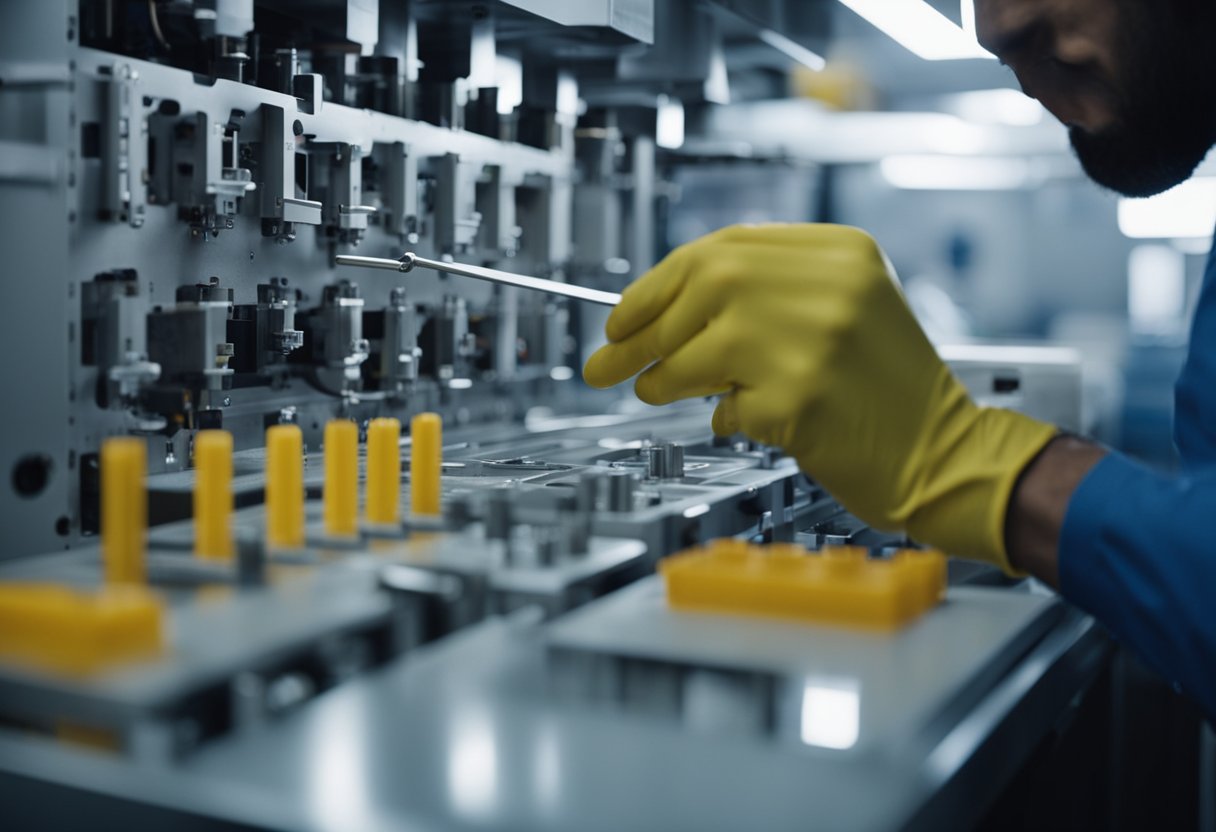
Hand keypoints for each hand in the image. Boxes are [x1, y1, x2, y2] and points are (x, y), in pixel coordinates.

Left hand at [584, 224, 1056, 567]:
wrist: (945, 453)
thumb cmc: (885, 389)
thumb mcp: (844, 309)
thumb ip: (768, 293)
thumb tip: (659, 311)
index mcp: (839, 253)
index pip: (720, 251)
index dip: (657, 285)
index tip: (620, 317)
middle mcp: (829, 287)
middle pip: (701, 289)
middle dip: (640, 330)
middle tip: (606, 362)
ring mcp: (816, 341)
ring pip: (698, 346)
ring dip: (664, 376)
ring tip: (656, 391)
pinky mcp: (802, 400)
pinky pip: (727, 405)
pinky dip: (721, 417)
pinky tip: (738, 421)